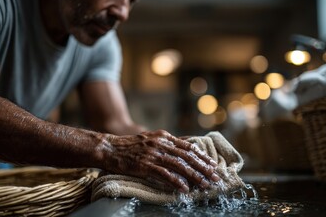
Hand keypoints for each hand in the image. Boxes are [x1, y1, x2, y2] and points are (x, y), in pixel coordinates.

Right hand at [101, 130, 220, 191]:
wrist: (110, 148)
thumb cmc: (130, 146)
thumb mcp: (150, 139)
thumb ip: (165, 144)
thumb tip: (182, 151)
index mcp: (164, 136)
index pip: (188, 146)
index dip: (202, 156)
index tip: (212, 164)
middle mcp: (161, 143)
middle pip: (187, 156)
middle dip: (203, 167)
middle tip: (215, 176)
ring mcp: (153, 154)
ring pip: (180, 165)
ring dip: (194, 176)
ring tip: (205, 184)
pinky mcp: (145, 165)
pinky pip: (165, 174)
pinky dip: (176, 181)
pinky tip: (184, 188)